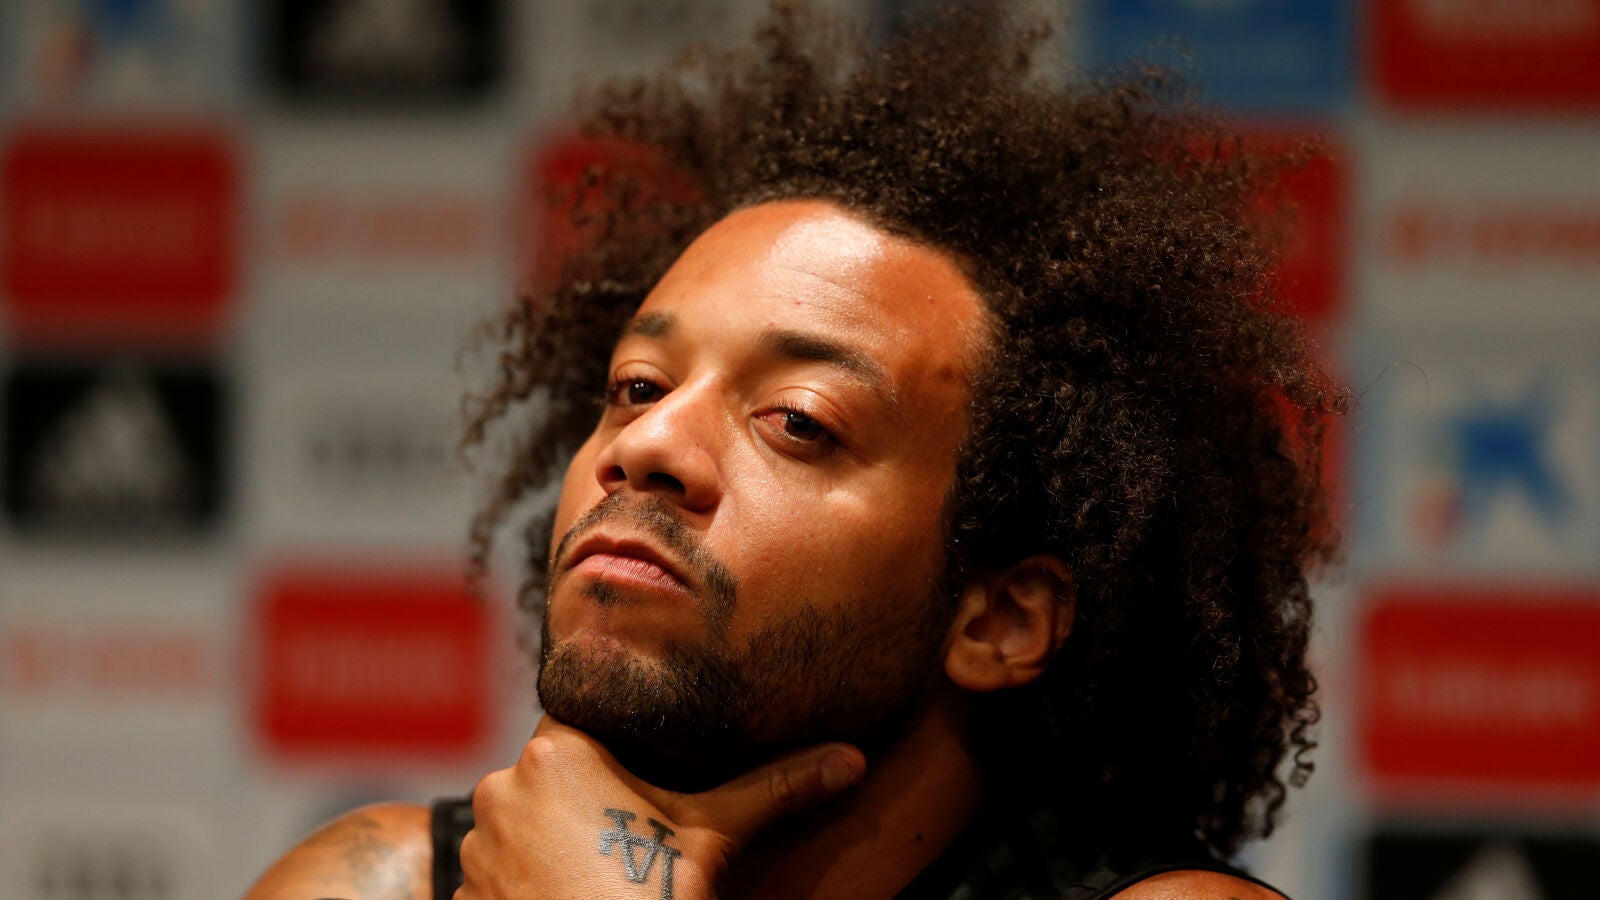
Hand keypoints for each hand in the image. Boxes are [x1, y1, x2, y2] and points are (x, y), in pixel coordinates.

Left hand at [455, 717, 865, 899]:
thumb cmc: (651, 897)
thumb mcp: (716, 835)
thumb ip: (777, 787)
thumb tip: (851, 759)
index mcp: (558, 751)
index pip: (578, 717)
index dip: (608, 743)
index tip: (632, 769)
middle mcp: (502, 786)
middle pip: (547, 773)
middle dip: (581, 797)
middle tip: (625, 829)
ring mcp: (477, 845)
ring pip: (517, 823)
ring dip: (546, 839)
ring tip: (596, 868)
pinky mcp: (464, 894)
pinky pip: (494, 874)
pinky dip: (523, 884)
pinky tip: (565, 897)